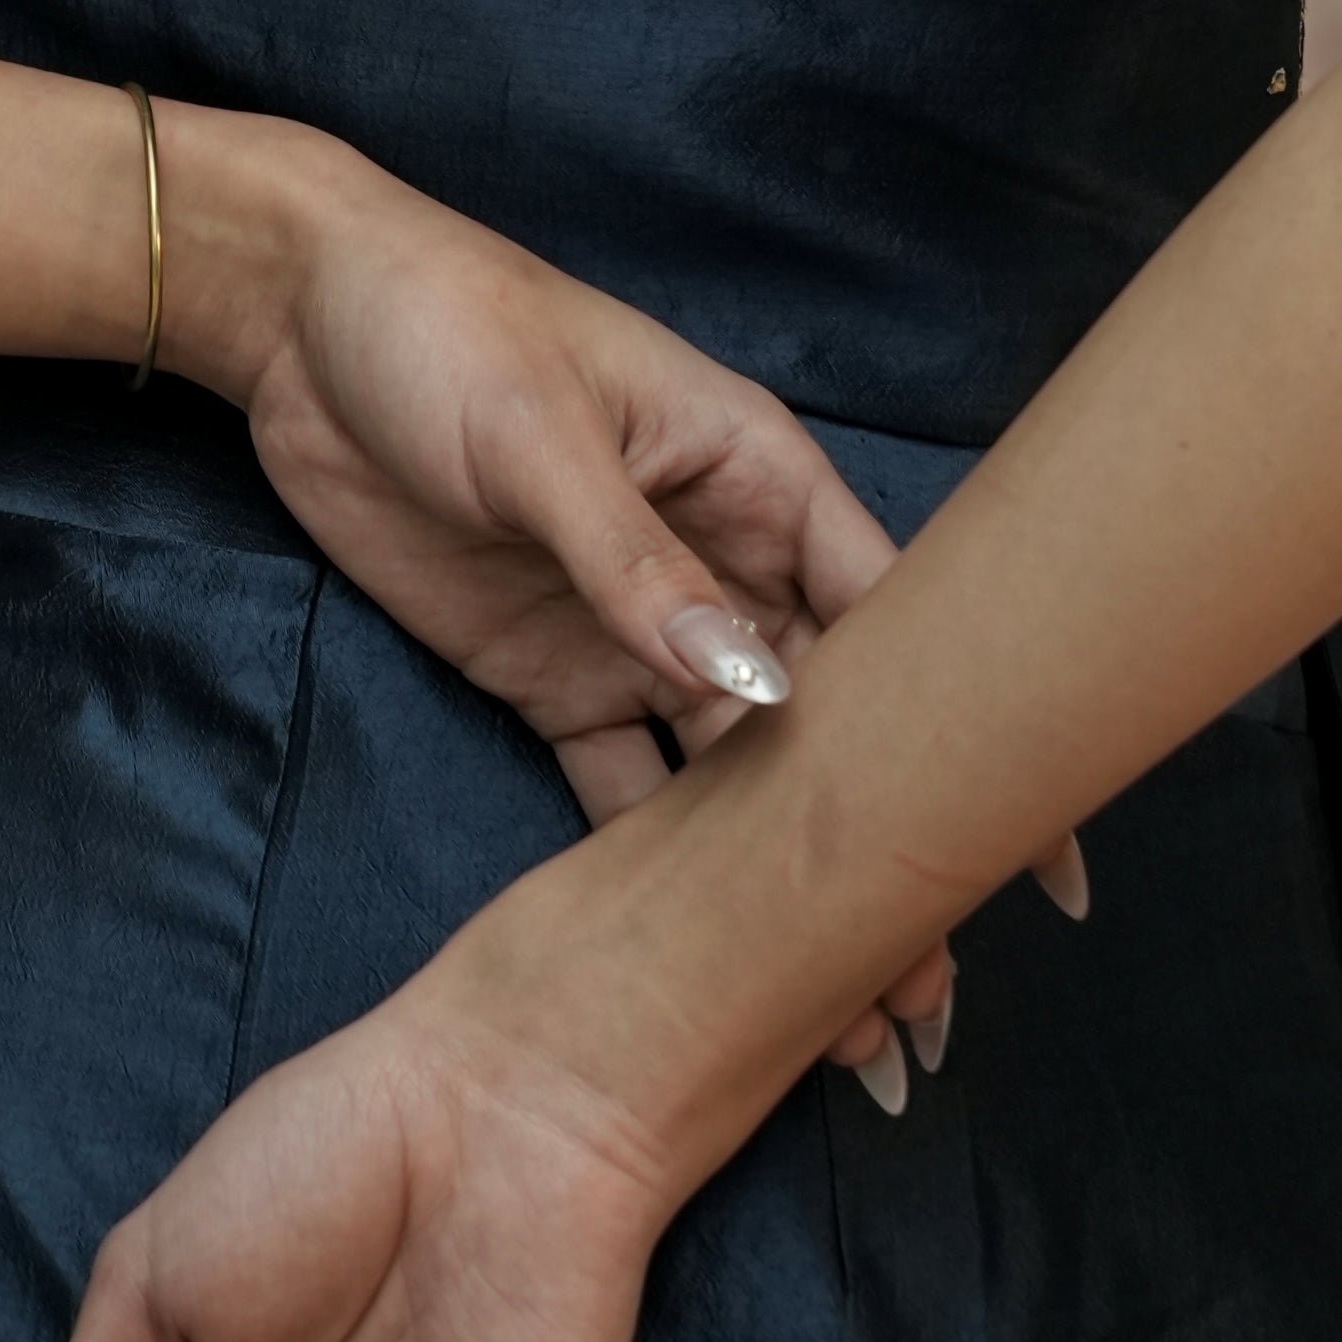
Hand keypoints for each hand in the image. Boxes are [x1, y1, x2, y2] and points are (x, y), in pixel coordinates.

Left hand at [169, 120, 1007, 1065]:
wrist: (302, 323)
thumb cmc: (443, 328)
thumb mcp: (541, 434)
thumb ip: (639, 565)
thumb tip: (754, 686)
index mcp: (755, 478)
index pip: (891, 618)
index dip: (967, 732)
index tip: (1039, 854)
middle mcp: (721, 563)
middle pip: (831, 724)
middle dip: (882, 847)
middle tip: (930, 999)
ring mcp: (638, 631)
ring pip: (741, 777)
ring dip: (786, 885)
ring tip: (848, 1018)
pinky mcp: (555, 676)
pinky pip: (629, 788)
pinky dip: (664, 874)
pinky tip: (703, 966)